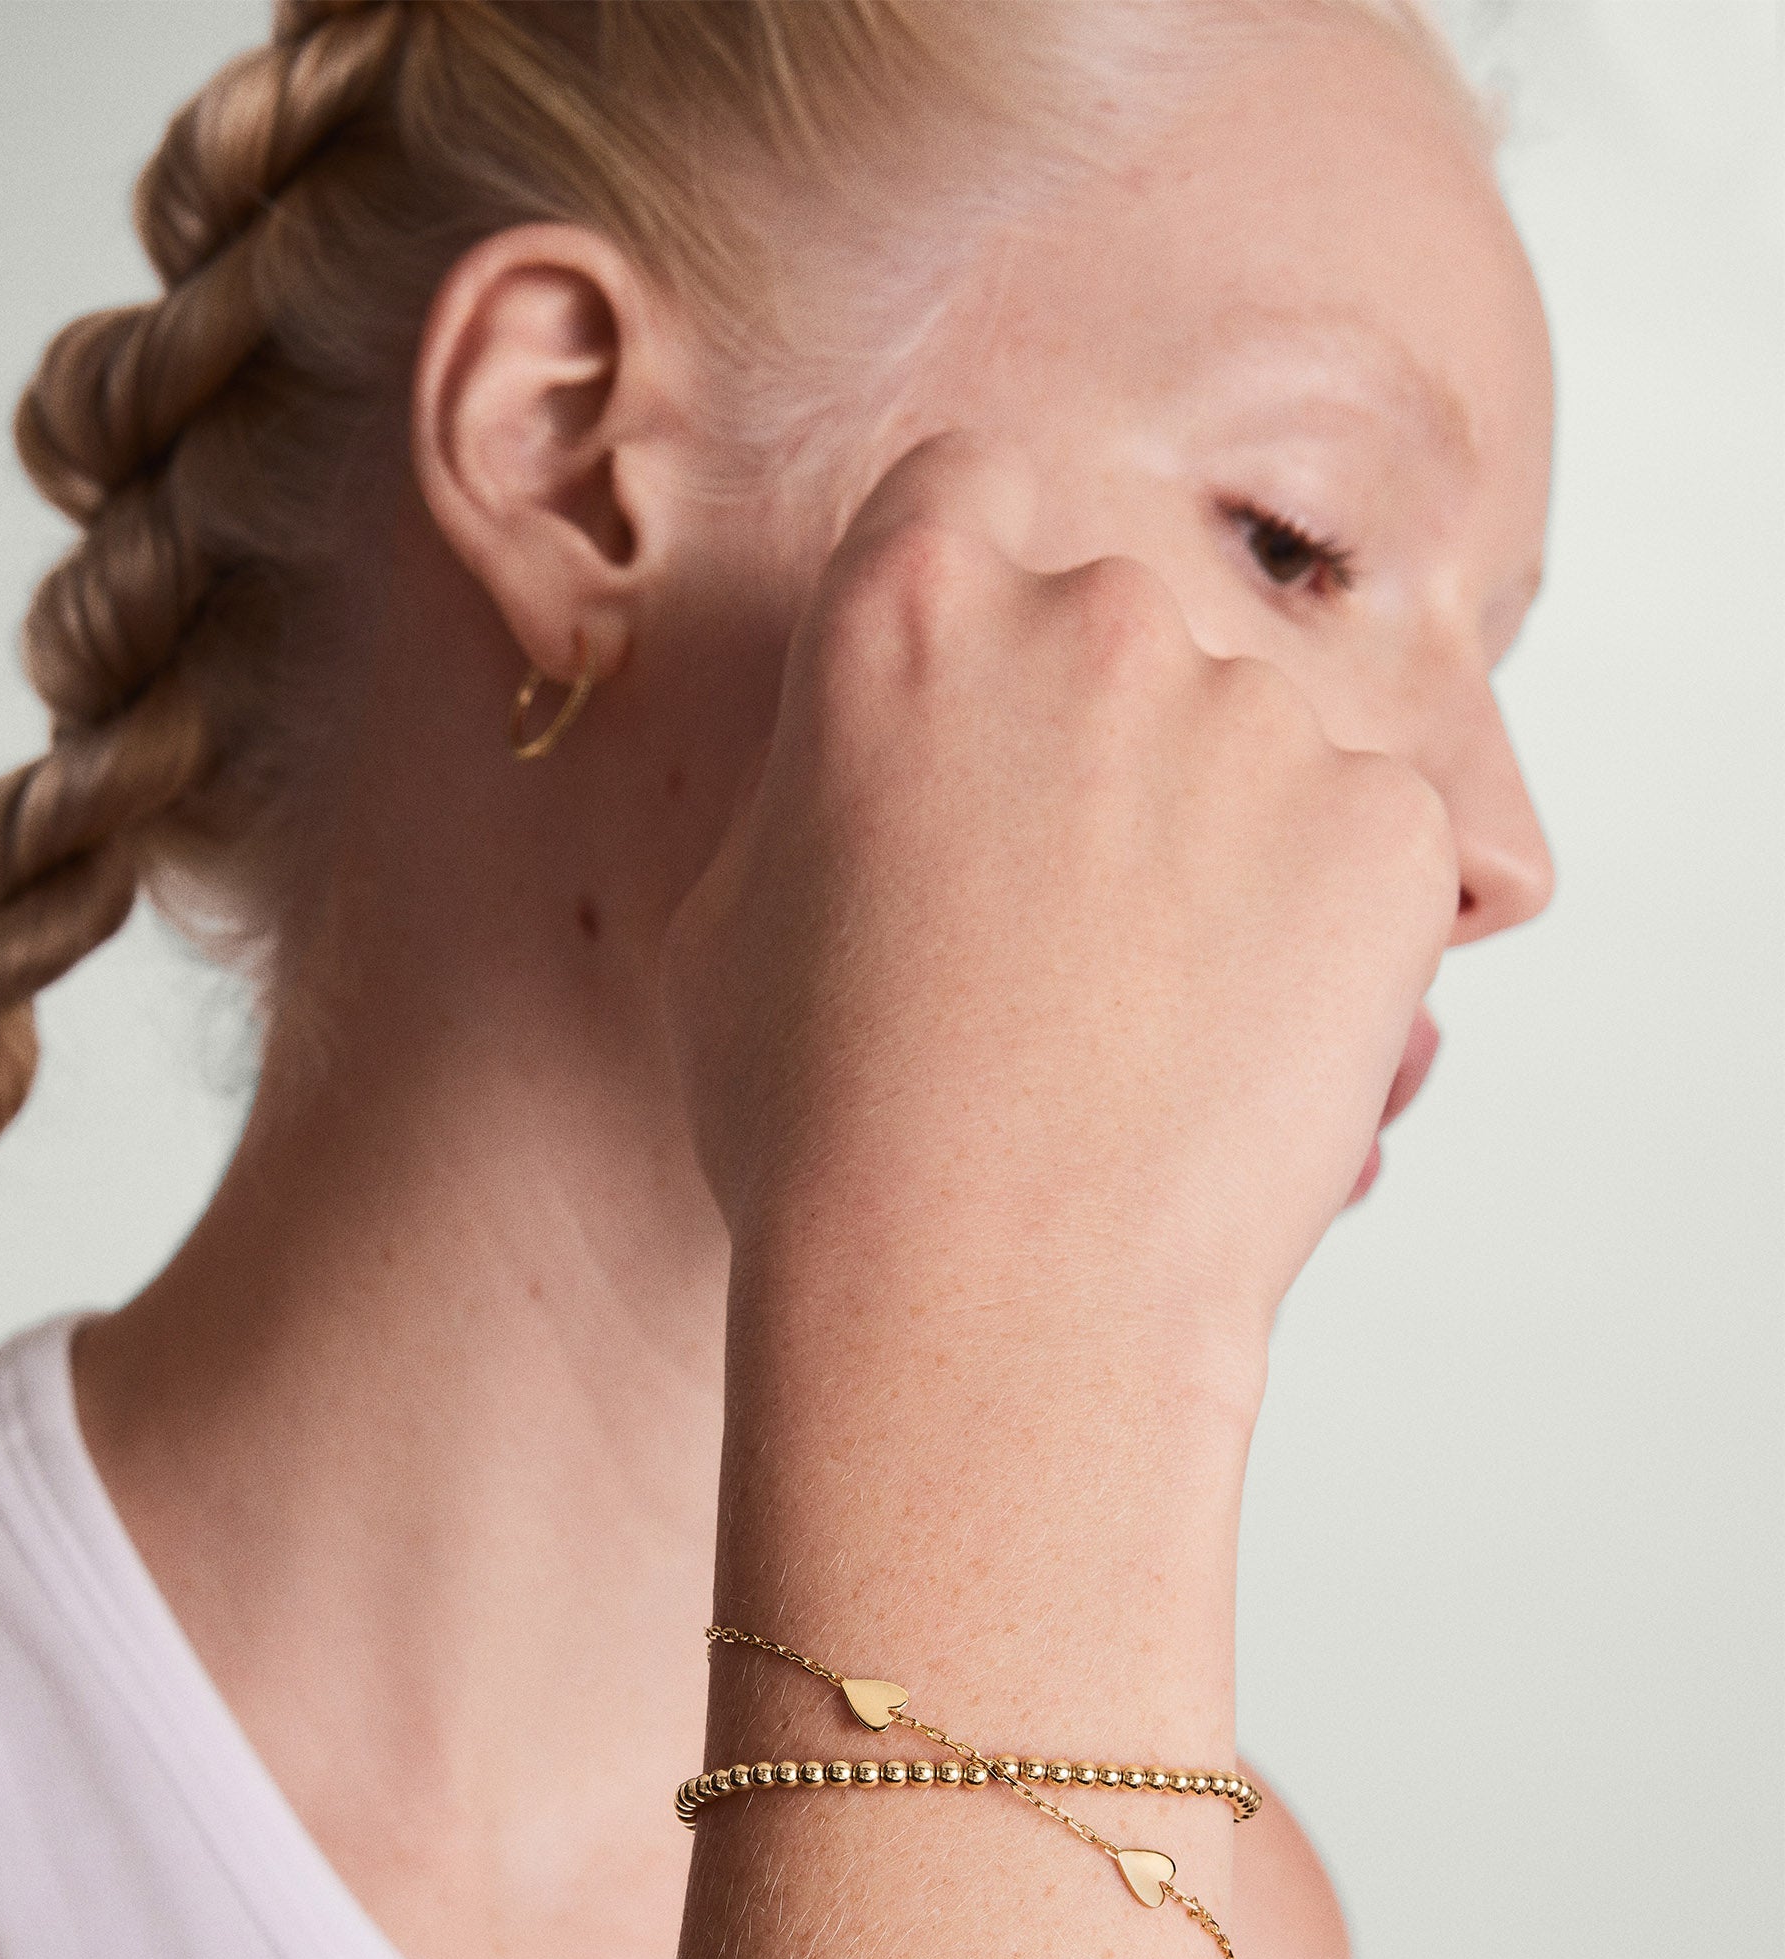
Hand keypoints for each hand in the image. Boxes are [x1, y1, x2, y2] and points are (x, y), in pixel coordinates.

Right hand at [664, 431, 1458, 1374]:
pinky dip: (1328, 931)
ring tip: (1152, 1023)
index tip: (990, 708)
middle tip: (1070, 922)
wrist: (988, 1299)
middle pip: (1121, 623)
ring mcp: (1257, 716)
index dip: (981, 601)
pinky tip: (1240, 1050)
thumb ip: (826, 787)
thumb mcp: (733, 926)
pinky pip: (1365, 846)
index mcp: (906, 612)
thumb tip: (882, 769)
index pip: (966, 497)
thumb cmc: (822, 1135)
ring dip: (1222, 842)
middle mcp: (1092, 618)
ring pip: (1254, 744)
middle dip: (1106, 741)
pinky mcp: (1388, 827)